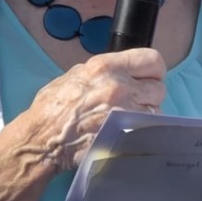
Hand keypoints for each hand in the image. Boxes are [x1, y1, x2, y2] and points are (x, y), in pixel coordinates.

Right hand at [24, 47, 166, 172]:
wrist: (42, 140)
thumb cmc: (51, 109)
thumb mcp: (74, 75)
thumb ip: (103, 72)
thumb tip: (121, 72)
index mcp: (105, 67)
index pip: (152, 60)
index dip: (153, 70)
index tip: (149, 77)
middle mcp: (119, 88)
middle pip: (159, 88)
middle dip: (150, 95)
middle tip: (136, 102)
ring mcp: (125, 114)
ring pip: (157, 112)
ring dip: (146, 116)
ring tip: (128, 120)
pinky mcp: (126, 136)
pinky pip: (148, 132)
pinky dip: (141, 132)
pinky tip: (126, 133)